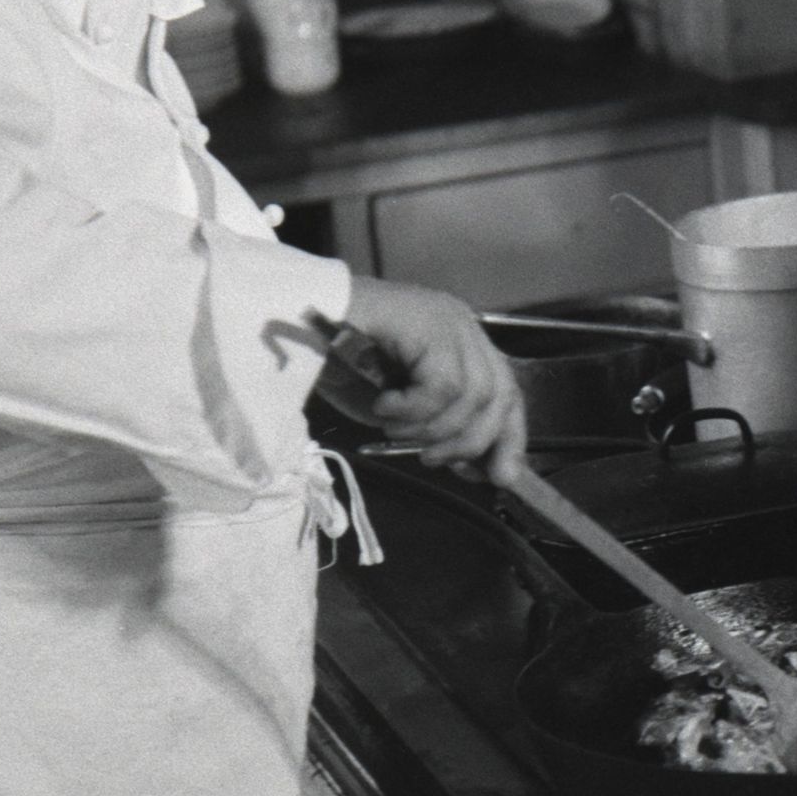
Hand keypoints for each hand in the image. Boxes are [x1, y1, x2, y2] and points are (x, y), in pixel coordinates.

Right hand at [335, 278, 526, 481]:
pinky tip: (383, 404)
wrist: (287, 327)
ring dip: (431, 426)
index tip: (499, 476)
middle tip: (430, 458)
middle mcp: (461, 325)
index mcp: (459, 343)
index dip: (509, 437)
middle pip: (498, 394)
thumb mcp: (397, 411)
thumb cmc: (334, 366)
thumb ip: (438, 430)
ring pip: (471, 394)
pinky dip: (413, 408)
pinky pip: (442, 384)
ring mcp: (446, 319)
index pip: (507, 392)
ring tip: (392, 427)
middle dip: (469, 440)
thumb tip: (477, 466)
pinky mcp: (427, 321)